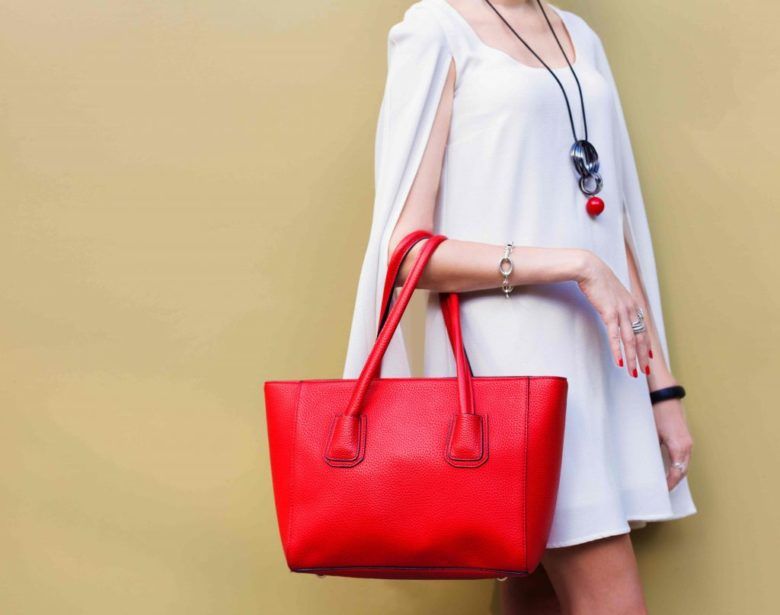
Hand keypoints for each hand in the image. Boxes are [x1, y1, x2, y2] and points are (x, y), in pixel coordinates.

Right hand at [575, 251, 651, 377]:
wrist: (589, 269)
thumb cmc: (597, 280)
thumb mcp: (612, 292)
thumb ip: (617, 303)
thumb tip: (615, 310)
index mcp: (633, 304)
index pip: (644, 329)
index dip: (647, 345)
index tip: (649, 357)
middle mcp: (631, 309)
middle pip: (641, 337)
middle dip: (643, 356)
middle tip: (644, 371)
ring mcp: (622, 311)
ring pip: (630, 340)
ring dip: (632, 358)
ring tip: (633, 372)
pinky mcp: (609, 312)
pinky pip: (615, 336)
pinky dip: (618, 350)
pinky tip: (619, 360)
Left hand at [653, 398, 693, 489]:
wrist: (664, 394)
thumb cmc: (656, 411)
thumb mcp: (651, 433)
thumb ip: (651, 448)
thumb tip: (646, 462)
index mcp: (679, 447)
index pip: (677, 472)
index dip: (670, 483)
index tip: (663, 490)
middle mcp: (687, 446)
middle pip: (682, 470)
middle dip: (674, 481)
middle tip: (663, 490)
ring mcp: (688, 441)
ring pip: (684, 463)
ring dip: (677, 473)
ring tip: (666, 481)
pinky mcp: (685, 437)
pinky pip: (684, 456)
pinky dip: (678, 464)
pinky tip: (669, 467)